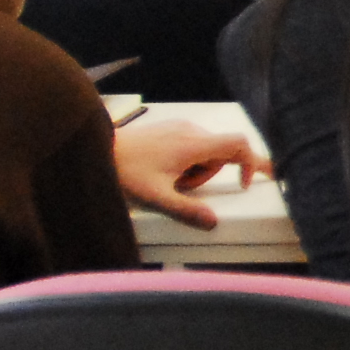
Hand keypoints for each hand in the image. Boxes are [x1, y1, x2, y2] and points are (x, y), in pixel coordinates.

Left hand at [113, 114, 264, 228]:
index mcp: (192, 145)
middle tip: (183, 188)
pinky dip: (188, 161)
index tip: (243, 184)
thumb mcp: (156, 197)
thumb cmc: (125, 171)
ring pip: (207, 150)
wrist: (98, 149)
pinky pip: (193, 145)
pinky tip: (166, 171)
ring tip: (170, 180)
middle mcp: (191, 131)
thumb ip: (187, 211)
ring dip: (198, 169)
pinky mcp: (171, 128)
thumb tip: (213, 222)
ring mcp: (180, 127)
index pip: (238, 144)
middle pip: (223, 152)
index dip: (251, 163)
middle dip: (210, 174)